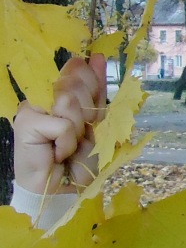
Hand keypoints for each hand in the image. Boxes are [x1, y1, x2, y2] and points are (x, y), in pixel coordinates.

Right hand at [13, 54, 107, 194]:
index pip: (81, 72)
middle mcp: (46, 97)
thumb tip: (96, 57)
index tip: (95, 93)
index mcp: (63, 95)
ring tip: (67, 146)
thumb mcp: (95, 125)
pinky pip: (63, 124)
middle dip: (87, 114)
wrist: (60, 190)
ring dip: (77, 130)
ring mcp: (34, 107)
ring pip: (69, 102)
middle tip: (79, 135)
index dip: (94, 80)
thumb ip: (96, 94)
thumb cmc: (75, 162)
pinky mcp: (27, 121)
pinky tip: (57, 153)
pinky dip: (67, 143)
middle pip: (76, 84)